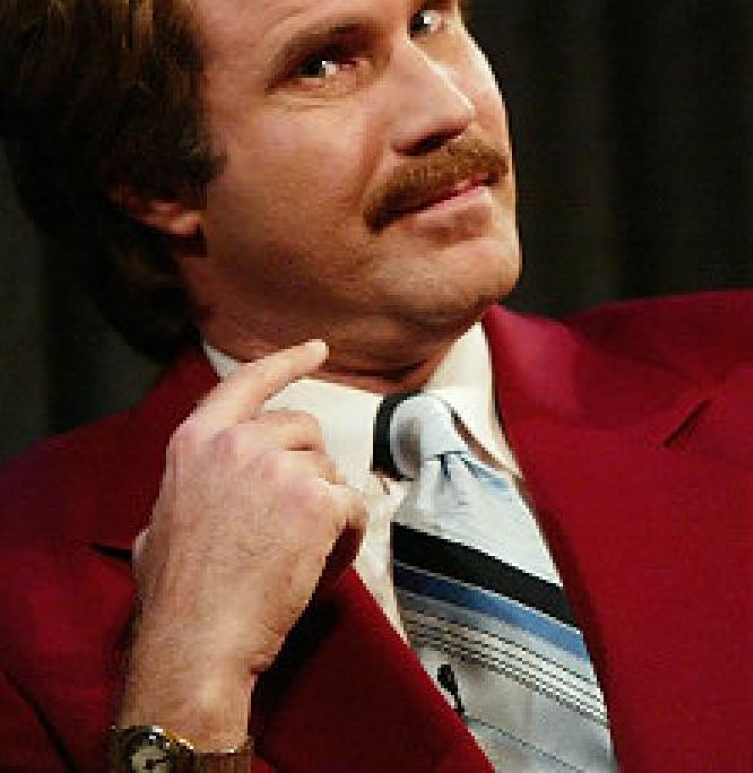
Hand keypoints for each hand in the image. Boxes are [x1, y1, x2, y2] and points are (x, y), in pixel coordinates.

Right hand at [118, 339, 367, 747]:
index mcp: (197, 440)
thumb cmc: (176, 596)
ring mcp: (279, 467)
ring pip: (330, 470)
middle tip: (290, 521)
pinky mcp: (317, 500)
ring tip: (297, 551)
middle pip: (303, 429)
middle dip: (307, 469)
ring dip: (325, 506)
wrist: (196, 644)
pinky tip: (323, 563)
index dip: (287, 362)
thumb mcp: (159, 523)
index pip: (250, 381)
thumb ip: (191, 487)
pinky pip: (354, 506)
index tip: (317, 349)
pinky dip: (348, 535)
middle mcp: (238, 442)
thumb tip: (203, 487)